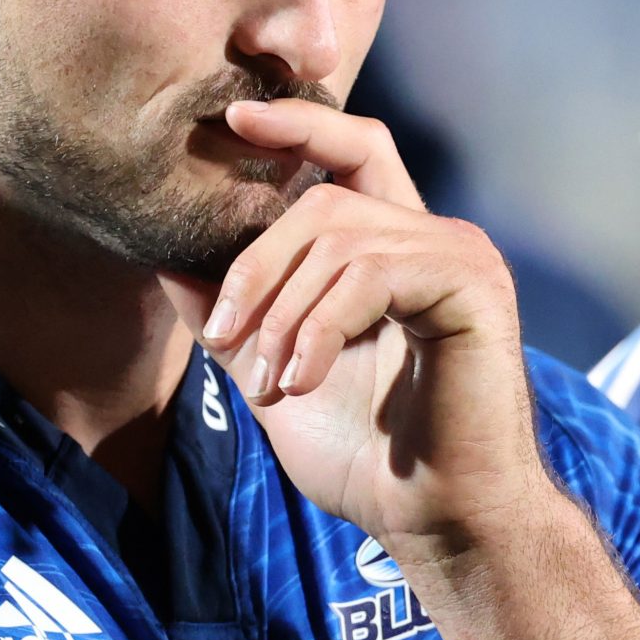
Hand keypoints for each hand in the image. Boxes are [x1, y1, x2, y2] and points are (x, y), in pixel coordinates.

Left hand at [154, 99, 554, 569]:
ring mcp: (460, 256)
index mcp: (397, 249)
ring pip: (341, 238)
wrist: (438, 520)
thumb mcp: (276, 376)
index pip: (352, 150)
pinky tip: (302, 381)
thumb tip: (166, 261)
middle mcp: (436, 238)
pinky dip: (319, 327)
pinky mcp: (473, 285)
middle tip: (226, 337)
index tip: (232, 120)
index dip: (297, 125)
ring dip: (282, 313)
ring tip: (269, 382)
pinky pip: (372, 274)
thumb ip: (235, 318)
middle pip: (325, 199)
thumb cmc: (370, 457)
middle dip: (256, 263)